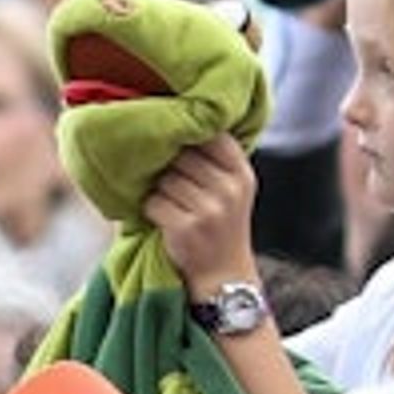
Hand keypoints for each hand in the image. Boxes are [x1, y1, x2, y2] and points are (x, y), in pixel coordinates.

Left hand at [142, 133, 260, 295]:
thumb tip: (177, 120)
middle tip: (168, 179)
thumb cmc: (220, 224)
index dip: (188, 133)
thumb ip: (214, 159)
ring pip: (164, 179)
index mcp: (242, 174)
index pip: (212, 135)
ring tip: (170, 202)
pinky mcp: (186, 228)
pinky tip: (163, 218)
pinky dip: (150, 209)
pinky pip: (153, 202)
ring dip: (158, 189)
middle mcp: (230, 189)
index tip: (173, 135)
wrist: (222, 274)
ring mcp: (210, 210)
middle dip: (167, 165)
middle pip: (181, 156)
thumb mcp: (231, 188)